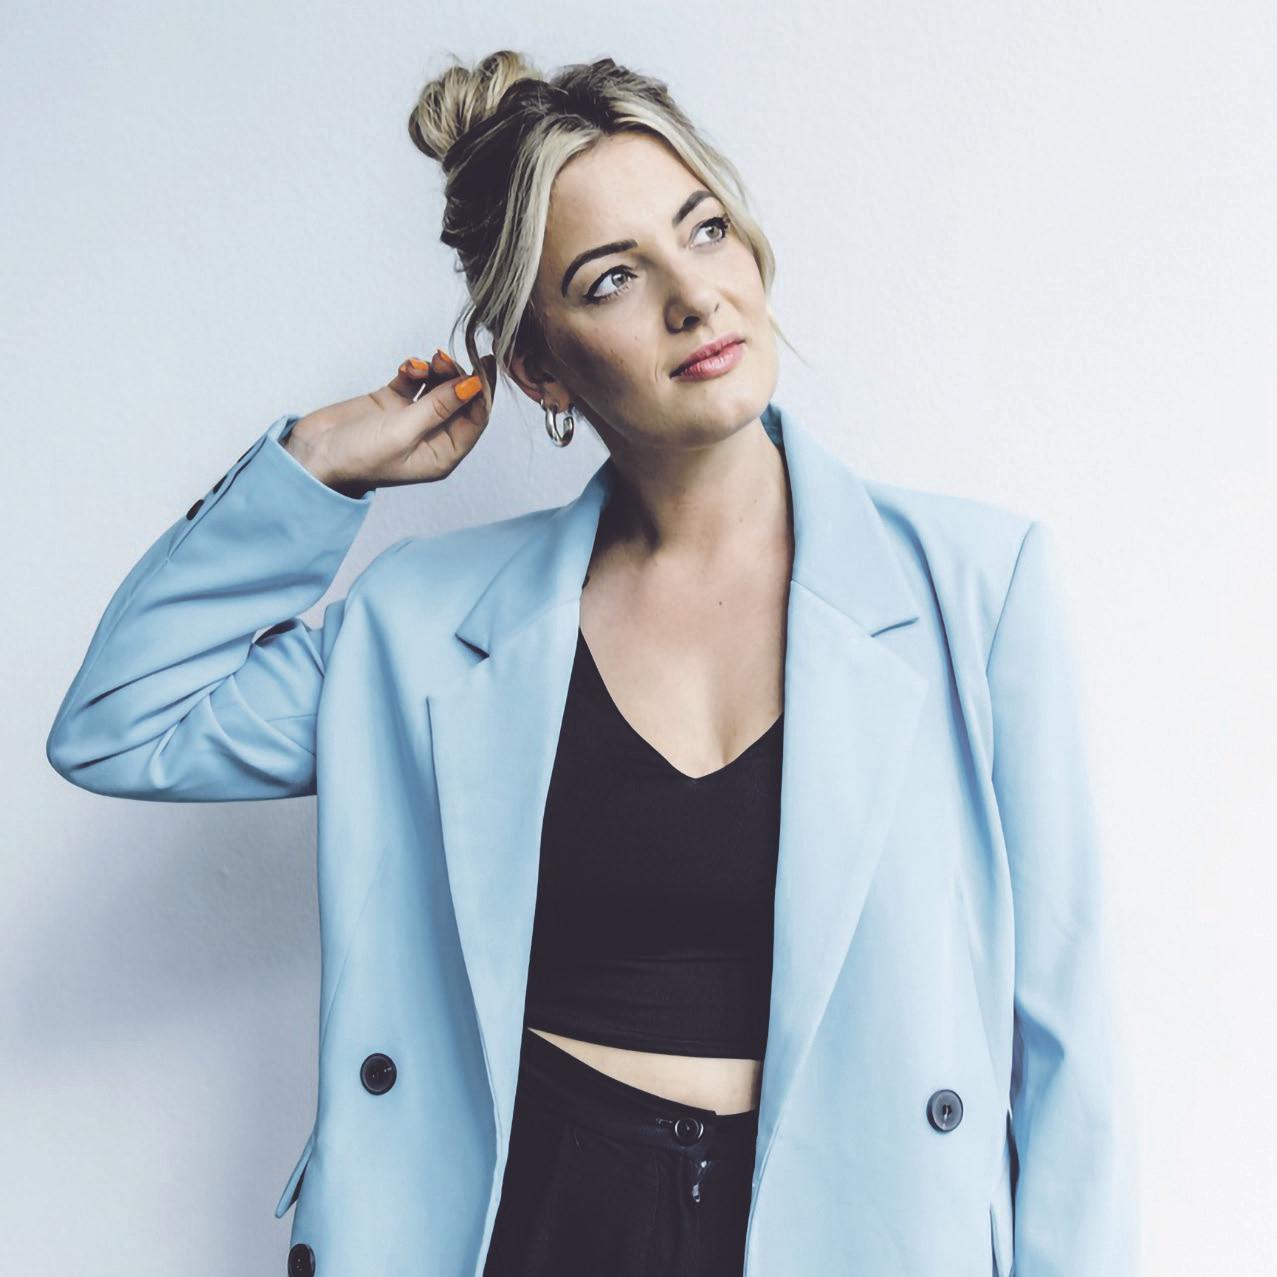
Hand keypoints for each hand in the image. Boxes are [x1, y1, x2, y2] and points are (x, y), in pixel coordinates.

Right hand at [285, 349, 496, 496]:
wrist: (311, 456)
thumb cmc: (358, 457)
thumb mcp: (403, 432)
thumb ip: (438, 406)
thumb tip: (473, 386)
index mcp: (442, 455)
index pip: (476, 419)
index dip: (482, 392)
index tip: (484, 363)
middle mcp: (432, 437)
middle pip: (459, 399)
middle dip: (456, 375)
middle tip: (442, 356)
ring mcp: (412, 418)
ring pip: (438, 386)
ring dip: (435, 369)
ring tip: (422, 362)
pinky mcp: (391, 403)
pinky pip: (414, 381)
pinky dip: (414, 370)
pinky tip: (406, 367)